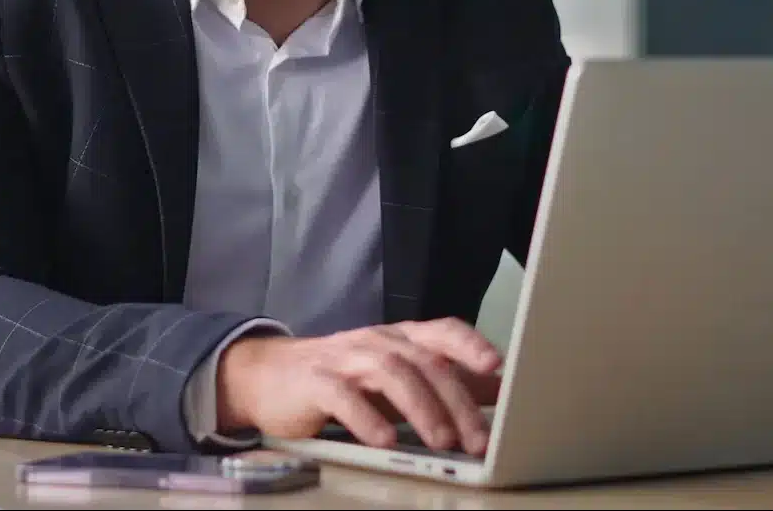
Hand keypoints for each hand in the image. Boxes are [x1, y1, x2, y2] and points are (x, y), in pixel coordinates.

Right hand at [216, 318, 501, 454]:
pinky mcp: (316, 382)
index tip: (495, 365)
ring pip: (390, 372)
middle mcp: (376, 341)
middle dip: (455, 400)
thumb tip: (500, 391)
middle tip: (478, 438)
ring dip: (421, 408)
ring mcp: (346, 358)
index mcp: (400, 338)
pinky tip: (384, 441)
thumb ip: (443, 381)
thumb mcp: (397, 376)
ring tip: (441, 441)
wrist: (272, 375)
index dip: (469, 344)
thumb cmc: (345, 376)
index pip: (441, 330)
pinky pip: (344, 396)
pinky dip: (367, 418)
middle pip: (424, 361)